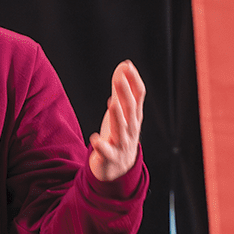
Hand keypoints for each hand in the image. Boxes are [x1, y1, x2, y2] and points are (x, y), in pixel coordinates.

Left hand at [88, 60, 145, 182]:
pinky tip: (94, 138)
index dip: (134, 80)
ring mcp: (122, 143)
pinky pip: (107, 152)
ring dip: (117, 116)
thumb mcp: (122, 111)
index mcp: (134, 116)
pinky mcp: (110, 156)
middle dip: (125, 93)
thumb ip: (121, 89)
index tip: (128, 66)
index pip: (139, 96)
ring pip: (121, 129)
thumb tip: (125, 65)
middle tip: (119, 78)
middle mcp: (131, 128)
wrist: (119, 168)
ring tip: (112, 103)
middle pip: (130, 109)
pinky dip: (101, 146)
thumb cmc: (120, 134)